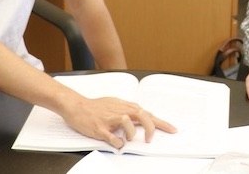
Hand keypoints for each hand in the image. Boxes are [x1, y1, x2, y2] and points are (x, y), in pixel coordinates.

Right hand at [61, 96, 175, 148]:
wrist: (77, 106)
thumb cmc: (96, 106)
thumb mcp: (116, 104)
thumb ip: (130, 110)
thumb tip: (144, 115)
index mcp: (125, 106)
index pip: (147, 113)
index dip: (161, 122)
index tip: (172, 130)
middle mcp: (119, 111)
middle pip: (141, 115)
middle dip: (151, 128)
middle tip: (151, 139)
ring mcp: (109, 119)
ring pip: (127, 121)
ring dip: (132, 132)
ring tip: (129, 139)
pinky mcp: (99, 128)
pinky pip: (111, 136)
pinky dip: (117, 142)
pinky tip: (118, 144)